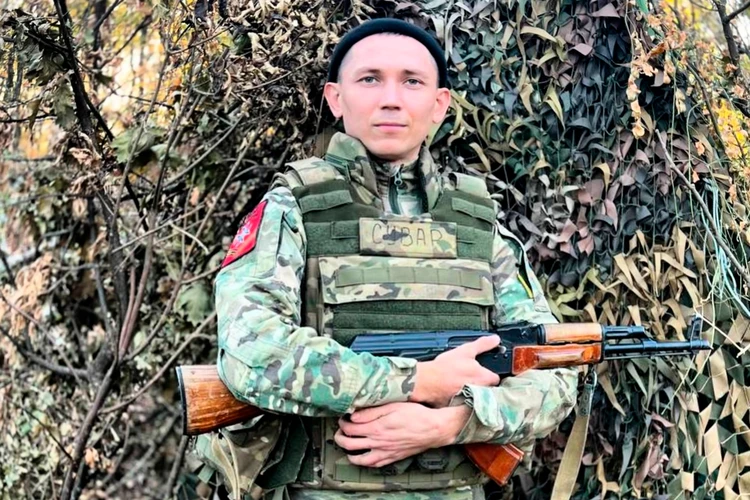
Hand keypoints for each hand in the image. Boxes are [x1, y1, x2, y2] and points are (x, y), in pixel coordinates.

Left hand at [334, 402, 471, 467]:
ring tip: (345, 447)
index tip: (342, 418)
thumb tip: (353, 416)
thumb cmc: (415, 414)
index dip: (342, 423)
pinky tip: (363, 458)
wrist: (433, 429)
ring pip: (360, 459)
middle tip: (338, 431)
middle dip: (340, 438)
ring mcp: (385, 452)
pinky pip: (374, 464)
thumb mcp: (393, 406)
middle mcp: (378, 443)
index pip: (350, 429)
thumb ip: (371, 412)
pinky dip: (364, 462)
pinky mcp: (393, 457)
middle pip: (350, 444)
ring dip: (349, 454)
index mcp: (376, 428)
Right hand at [410, 335, 500, 406]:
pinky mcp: (461, 408)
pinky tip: (454, 392)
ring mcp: (471, 401)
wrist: (427, 382)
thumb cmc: (445, 367)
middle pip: (488, 389)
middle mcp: (481, 392)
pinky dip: (462, 399)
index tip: (483, 371)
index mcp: (485, 378)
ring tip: (461, 384)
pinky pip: (466, 404)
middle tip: (471, 377)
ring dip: (472, 392)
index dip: (490, 373)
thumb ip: (483, 344)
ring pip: (477, 397)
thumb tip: (495, 339)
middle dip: (482, 384)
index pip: (496, 378)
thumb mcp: (465, 351)